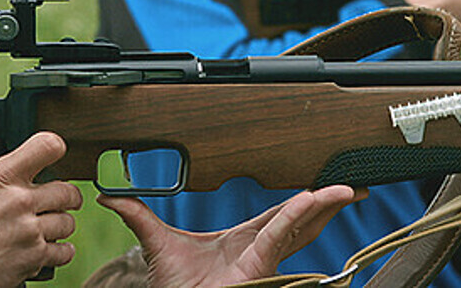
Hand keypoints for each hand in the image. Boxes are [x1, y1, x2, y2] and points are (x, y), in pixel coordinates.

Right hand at [0, 107, 82, 286]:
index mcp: (3, 177)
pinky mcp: (33, 258)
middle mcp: (21, 202)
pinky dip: (60, 250)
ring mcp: (30, 231)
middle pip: (67, 190)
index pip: (48, 147)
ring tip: (48, 224)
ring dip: (61, 223)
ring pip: (67, 222)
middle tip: (57, 198)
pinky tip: (48, 247)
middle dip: (66, 194)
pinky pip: (64, 252)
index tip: (53, 153)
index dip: (55, 146)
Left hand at [98, 185, 365, 287]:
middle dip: (325, 202)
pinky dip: (297, 216)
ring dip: (322, 206)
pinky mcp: (258, 266)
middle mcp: (258, 248)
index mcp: (243, 239)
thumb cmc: (171, 285)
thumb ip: (137, 213)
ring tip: (346, 189)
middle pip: (299, 219)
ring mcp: (262, 258)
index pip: (278, 214)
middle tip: (350, 184)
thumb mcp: (154, 239)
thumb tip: (111, 196)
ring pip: (298, 226)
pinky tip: (311, 199)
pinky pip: (280, 234)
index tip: (318, 183)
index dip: (301, 199)